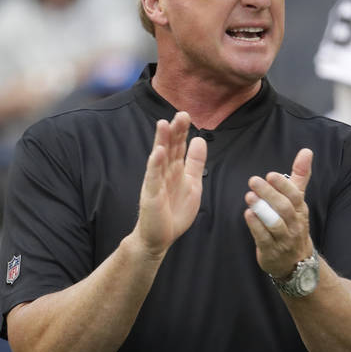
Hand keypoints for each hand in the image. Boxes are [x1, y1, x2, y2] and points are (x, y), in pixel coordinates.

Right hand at [133, 112, 206, 258]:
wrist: (160, 237)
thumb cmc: (174, 211)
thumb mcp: (192, 184)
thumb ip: (195, 163)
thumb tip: (199, 139)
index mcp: (175, 169)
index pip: (178, 146)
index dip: (182, 131)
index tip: (186, 115)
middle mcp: (164, 172)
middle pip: (169, 148)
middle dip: (174, 131)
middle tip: (181, 114)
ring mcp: (156, 182)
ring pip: (159, 158)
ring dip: (161, 141)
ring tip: (164, 124)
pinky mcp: (150, 195)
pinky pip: (153, 178)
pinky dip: (155, 165)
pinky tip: (157, 152)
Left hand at [244, 148, 314, 276]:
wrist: (296, 262)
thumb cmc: (294, 224)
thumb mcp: (299, 201)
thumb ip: (300, 176)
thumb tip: (306, 151)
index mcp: (300, 210)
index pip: (295, 196)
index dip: (283, 185)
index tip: (271, 174)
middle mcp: (295, 224)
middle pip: (284, 208)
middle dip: (269, 194)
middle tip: (254, 181)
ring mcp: (284, 239)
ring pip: (275, 223)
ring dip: (261, 209)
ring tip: (249, 196)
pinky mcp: (271, 250)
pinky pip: (264, 238)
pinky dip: (256, 226)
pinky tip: (247, 214)